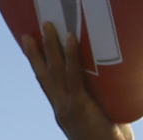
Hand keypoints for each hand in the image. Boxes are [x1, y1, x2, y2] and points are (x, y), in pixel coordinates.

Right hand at [22, 22, 133, 139]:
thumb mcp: (104, 117)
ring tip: (48, 25)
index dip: (37, 66)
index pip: (47, 84)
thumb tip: (113, 79)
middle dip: (36, 53)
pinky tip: (70, 38)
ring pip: (55, 71)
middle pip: (45, 75)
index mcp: (64, 111)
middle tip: (29, 32)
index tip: (30, 50)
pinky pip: (74, 76)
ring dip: (51, 46)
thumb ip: (101, 101)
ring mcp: (67, 108)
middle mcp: (61, 109)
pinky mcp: (79, 106)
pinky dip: (71, 56)